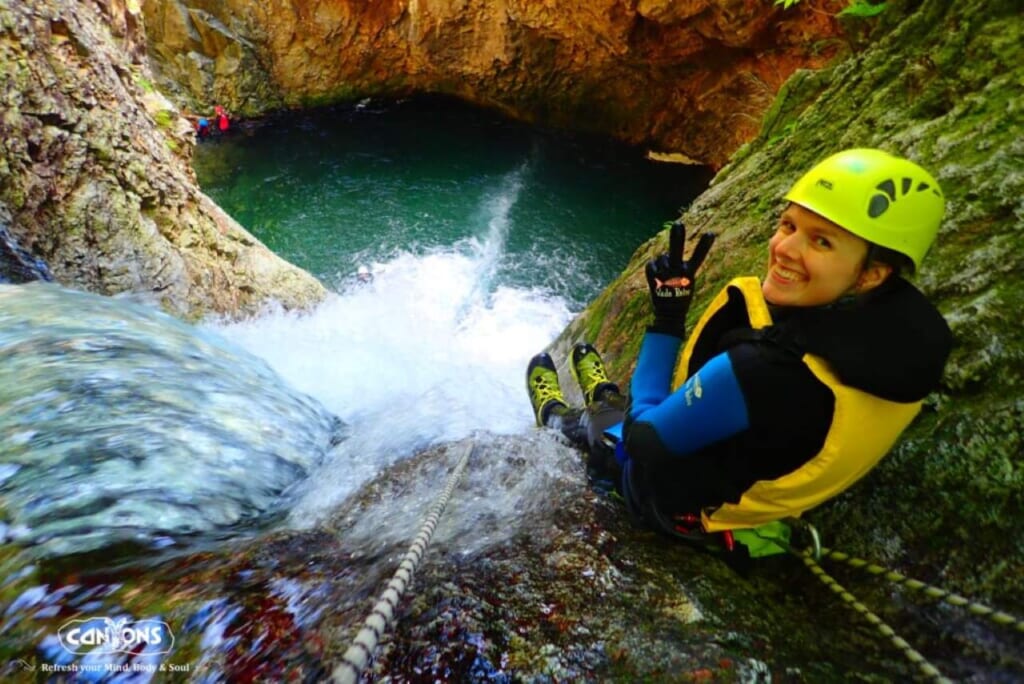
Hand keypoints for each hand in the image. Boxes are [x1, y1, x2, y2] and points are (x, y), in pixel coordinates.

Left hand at [644, 221, 715, 336]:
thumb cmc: (681, 295)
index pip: (698, 257)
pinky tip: (657, 277)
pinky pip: (651, 264)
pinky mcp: (652, 278)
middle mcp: (677, 273)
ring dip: (663, 262)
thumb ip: (681, 265)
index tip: (710, 234)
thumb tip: (665, 252)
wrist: (669, 315)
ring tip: (666, 276)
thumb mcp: (688, 280)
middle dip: (677, 237)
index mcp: (689, 274)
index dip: (704, 245)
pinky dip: (653, 267)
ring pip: (662, 257)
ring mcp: (664, 275)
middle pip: (677, 251)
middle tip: (678, 224)